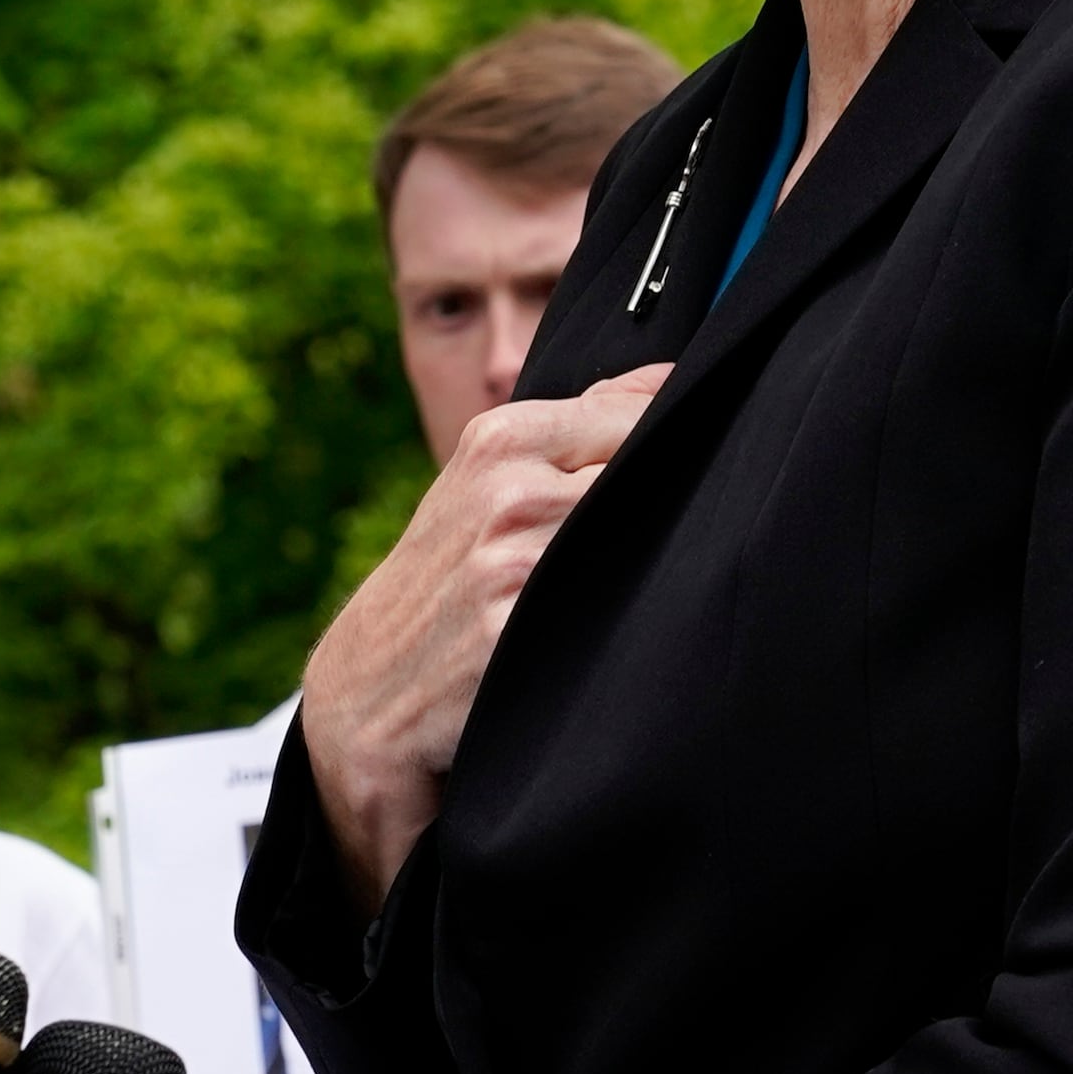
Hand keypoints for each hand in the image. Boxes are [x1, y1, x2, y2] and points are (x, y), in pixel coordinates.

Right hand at [300, 366, 667, 905]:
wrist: (366, 695)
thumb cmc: (446, 582)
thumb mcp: (488, 483)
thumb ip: (578, 426)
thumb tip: (673, 377)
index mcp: (502, 439)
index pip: (641, 413)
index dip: (685, 442)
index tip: (706, 464)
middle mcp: (510, 492)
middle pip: (655, 473)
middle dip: (684, 499)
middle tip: (697, 532)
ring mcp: (517, 563)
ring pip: (650, 539)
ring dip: (669, 562)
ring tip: (652, 585)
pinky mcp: (523, 633)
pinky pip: (625, 608)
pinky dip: (643, 616)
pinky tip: (629, 628)